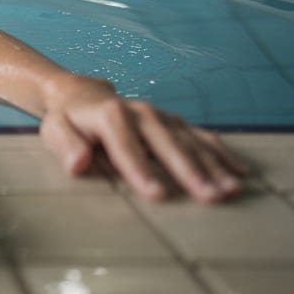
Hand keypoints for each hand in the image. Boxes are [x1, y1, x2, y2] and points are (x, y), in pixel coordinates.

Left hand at [39, 75, 247, 202]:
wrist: (81, 96)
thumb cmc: (68, 121)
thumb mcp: (54, 130)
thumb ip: (66, 145)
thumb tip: (78, 163)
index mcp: (109, 115)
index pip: (125, 145)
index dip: (141, 169)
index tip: (157, 195)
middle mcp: (141, 112)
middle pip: (166, 142)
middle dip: (189, 171)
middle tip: (209, 197)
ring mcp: (161, 117)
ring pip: (190, 141)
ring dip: (213, 166)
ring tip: (231, 190)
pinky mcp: (174, 122)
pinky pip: (202, 136)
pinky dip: (221, 153)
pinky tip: (239, 172)